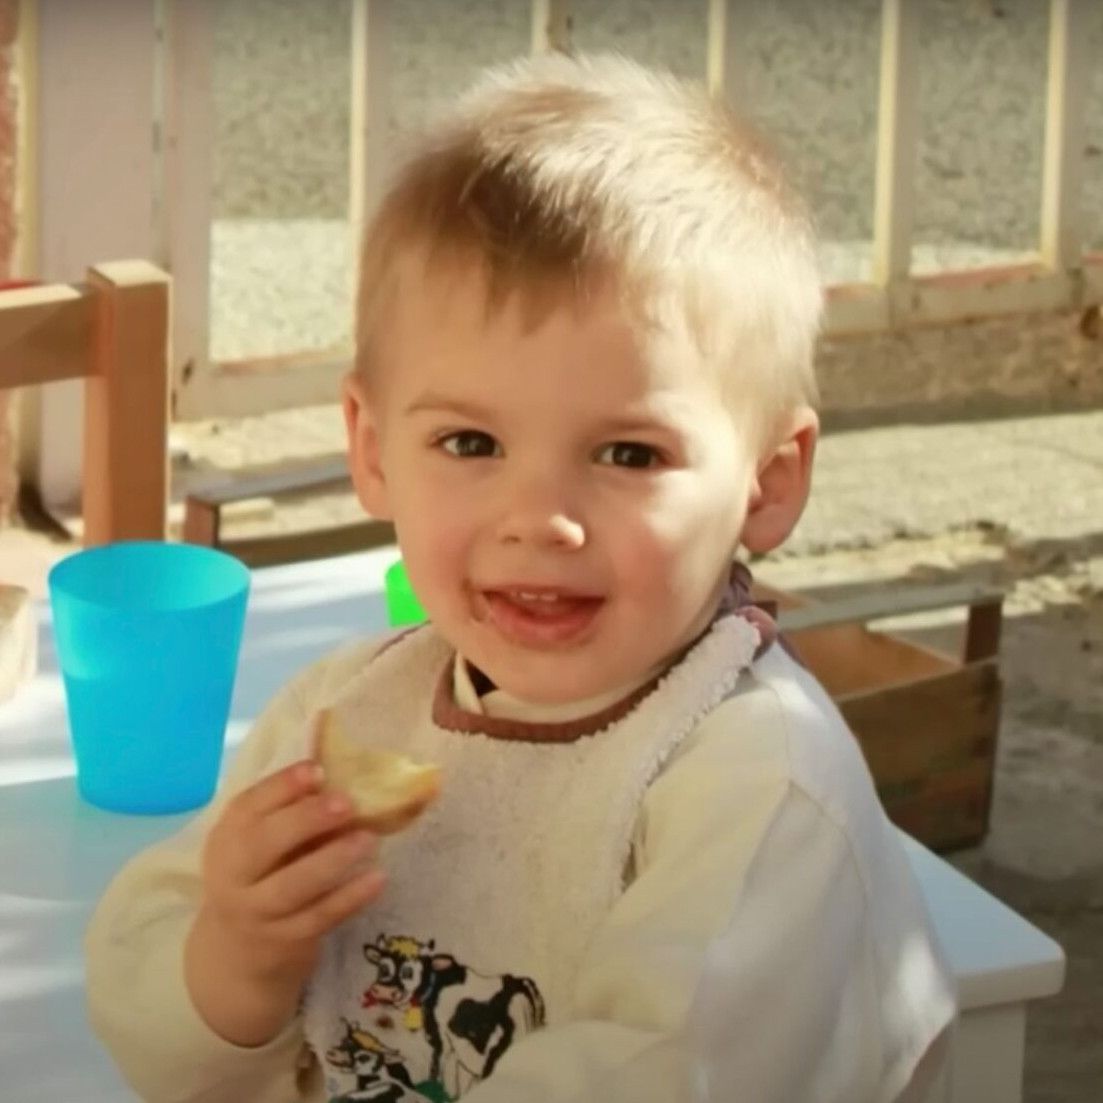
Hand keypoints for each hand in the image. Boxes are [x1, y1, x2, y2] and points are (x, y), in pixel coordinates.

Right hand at [185, 758, 384, 1044]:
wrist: (237, 949)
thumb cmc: (262, 872)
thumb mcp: (260, 839)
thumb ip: (290, 810)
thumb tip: (346, 773)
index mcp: (228, 836)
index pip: (248, 806)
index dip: (282, 786)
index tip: (317, 770)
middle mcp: (234, 874)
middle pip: (263, 845)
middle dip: (304, 821)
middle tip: (346, 803)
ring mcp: (257, 911)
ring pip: (291, 887)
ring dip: (332, 861)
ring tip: (368, 839)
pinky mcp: (284, 940)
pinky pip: (318, 918)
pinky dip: (349, 899)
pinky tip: (377, 878)